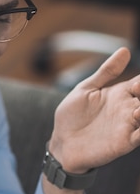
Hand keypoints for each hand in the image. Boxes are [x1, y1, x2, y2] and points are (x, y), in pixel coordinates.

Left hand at [50, 47, 139, 173]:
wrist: (61, 143)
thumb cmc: (72, 116)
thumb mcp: (87, 88)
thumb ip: (106, 72)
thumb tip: (125, 50)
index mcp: (121, 94)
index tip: (137, 83)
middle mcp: (128, 109)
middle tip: (138, 90)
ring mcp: (127, 126)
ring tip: (139, 110)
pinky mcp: (124, 143)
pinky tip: (139, 123)